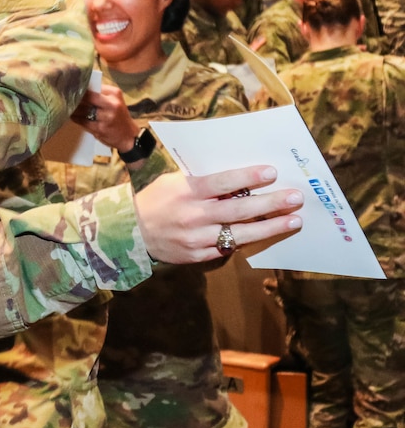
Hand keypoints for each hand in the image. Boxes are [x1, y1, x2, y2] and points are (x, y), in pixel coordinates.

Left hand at [70, 85, 138, 153]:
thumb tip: (82, 86)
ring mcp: (106, 117)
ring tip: (66, 105)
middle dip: (76, 97)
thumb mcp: (115, 100)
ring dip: (74, 108)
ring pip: (83, 110)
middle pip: (87, 97)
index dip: (80, 87)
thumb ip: (101, 93)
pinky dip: (75, 118)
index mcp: (114, 93)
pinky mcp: (100, 129)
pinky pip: (83, 121)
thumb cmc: (119, 115)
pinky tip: (71, 116)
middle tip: (65, 95)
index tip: (70, 86)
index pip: (93, 87)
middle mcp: (111, 104)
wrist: (128, 136)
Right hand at [134, 165, 302, 263]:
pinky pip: (228, 248)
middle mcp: (194, 215)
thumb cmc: (156, 199)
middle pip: (239, 209)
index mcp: (187, 191)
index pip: (223, 183)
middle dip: (271, 203)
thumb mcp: (174, 182)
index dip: (249, 177)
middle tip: (296, 198)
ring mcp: (197, 238)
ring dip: (270, 227)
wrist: (131, 231)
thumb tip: (238, 178)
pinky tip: (265, 234)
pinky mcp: (198, 255)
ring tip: (294, 221)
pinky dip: (248, 241)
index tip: (272, 173)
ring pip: (240, 233)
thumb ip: (202, 181)